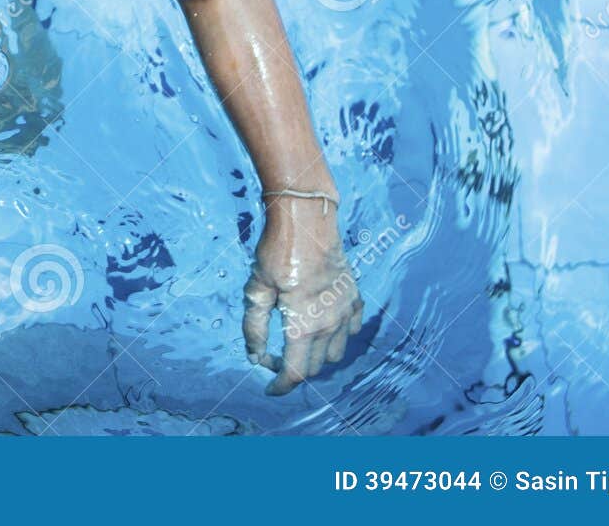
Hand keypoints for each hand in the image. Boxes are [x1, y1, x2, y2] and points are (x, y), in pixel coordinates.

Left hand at [242, 196, 361, 394]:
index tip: (269, 388)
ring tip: (295, 341)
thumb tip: (254, 355)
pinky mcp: (354, 298)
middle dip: (292, 368)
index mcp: (303, 325)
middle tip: (272, 355)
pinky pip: (351, 330)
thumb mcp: (257, 288)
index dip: (280, 386)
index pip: (295, 372)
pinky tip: (320, 324)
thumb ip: (255, 326)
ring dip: (315, 355)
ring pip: (334, 353)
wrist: (308, 219)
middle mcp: (330, 324)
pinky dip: (337, 336)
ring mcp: (346, 312)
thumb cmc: (277, 251)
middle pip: (313, 366)